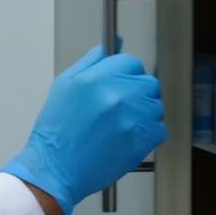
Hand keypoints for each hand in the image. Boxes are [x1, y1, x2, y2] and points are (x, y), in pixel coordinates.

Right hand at [1, 39, 166, 214]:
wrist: (56, 168)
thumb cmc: (57, 130)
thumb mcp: (65, 85)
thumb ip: (91, 62)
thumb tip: (112, 46)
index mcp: (97, 77)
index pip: (131, 62)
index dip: (127, 73)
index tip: (122, 84)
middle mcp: (118, 94)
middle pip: (148, 82)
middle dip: (137, 93)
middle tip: (120, 108)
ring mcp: (133, 117)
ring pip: (156, 105)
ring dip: (144, 113)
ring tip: (122, 125)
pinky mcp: (143, 140)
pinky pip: (159, 128)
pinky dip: (148, 134)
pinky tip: (128, 137)